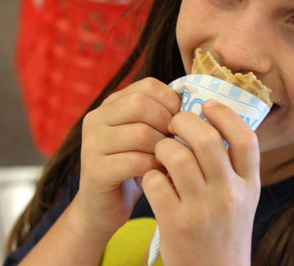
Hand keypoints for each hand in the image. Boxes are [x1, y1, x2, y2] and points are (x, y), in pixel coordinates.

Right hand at [73, 77, 180, 236]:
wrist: (104, 208)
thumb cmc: (137, 167)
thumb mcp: (150, 136)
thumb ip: (164, 116)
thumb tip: (201, 104)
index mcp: (112, 104)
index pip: (148, 86)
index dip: (172, 102)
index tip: (182, 123)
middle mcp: (97, 118)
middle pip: (141, 104)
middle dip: (167, 123)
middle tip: (177, 143)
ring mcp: (92, 143)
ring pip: (139, 133)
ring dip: (163, 149)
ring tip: (170, 160)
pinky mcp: (94, 170)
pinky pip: (134, 162)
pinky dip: (154, 168)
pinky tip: (160, 174)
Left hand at [143, 100, 260, 265]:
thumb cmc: (224, 228)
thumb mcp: (241, 198)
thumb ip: (232, 166)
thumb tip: (210, 122)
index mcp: (249, 185)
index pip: (246, 139)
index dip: (225, 115)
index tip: (208, 105)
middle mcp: (230, 196)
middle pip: (207, 140)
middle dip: (185, 122)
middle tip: (174, 122)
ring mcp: (203, 210)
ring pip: (177, 157)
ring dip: (164, 146)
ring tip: (161, 149)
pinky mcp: (176, 224)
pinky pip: (155, 182)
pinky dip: (150, 174)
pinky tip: (153, 177)